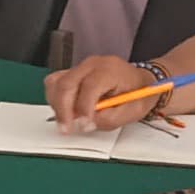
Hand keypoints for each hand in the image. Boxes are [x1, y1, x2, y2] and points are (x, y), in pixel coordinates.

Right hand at [42, 54, 164, 132]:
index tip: (83, 126)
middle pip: (66, 84)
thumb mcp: (134, 111)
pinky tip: (66, 111)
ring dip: (57, 106)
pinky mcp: (72, 73)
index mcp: (110, 70)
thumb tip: (86, 124)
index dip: (84, 108)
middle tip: (67, 129)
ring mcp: (80, 67)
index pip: (90, 87)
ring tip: (68, 121)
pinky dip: (55, 99)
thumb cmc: (138, 94)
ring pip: (56, 83)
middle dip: (63, 110)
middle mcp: (92, 64)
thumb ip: (111, 119)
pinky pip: (54, 84)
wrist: (140, 81)